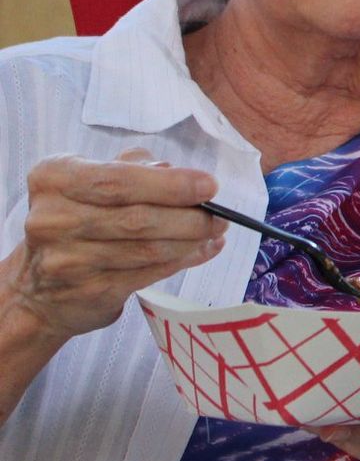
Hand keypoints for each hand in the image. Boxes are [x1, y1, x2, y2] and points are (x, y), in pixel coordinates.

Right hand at [0, 149, 225, 342]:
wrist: (38, 288)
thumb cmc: (77, 221)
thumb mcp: (89, 182)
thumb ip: (132, 169)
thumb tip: (178, 172)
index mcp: (54, 179)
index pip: (117, 179)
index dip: (169, 184)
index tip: (209, 185)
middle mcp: (53, 219)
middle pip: (136, 217)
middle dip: (189, 216)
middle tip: (220, 215)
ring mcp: (67, 260)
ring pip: (147, 249)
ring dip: (192, 241)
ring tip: (215, 232)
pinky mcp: (89, 291)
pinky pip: (148, 274)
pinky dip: (183, 261)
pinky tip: (202, 251)